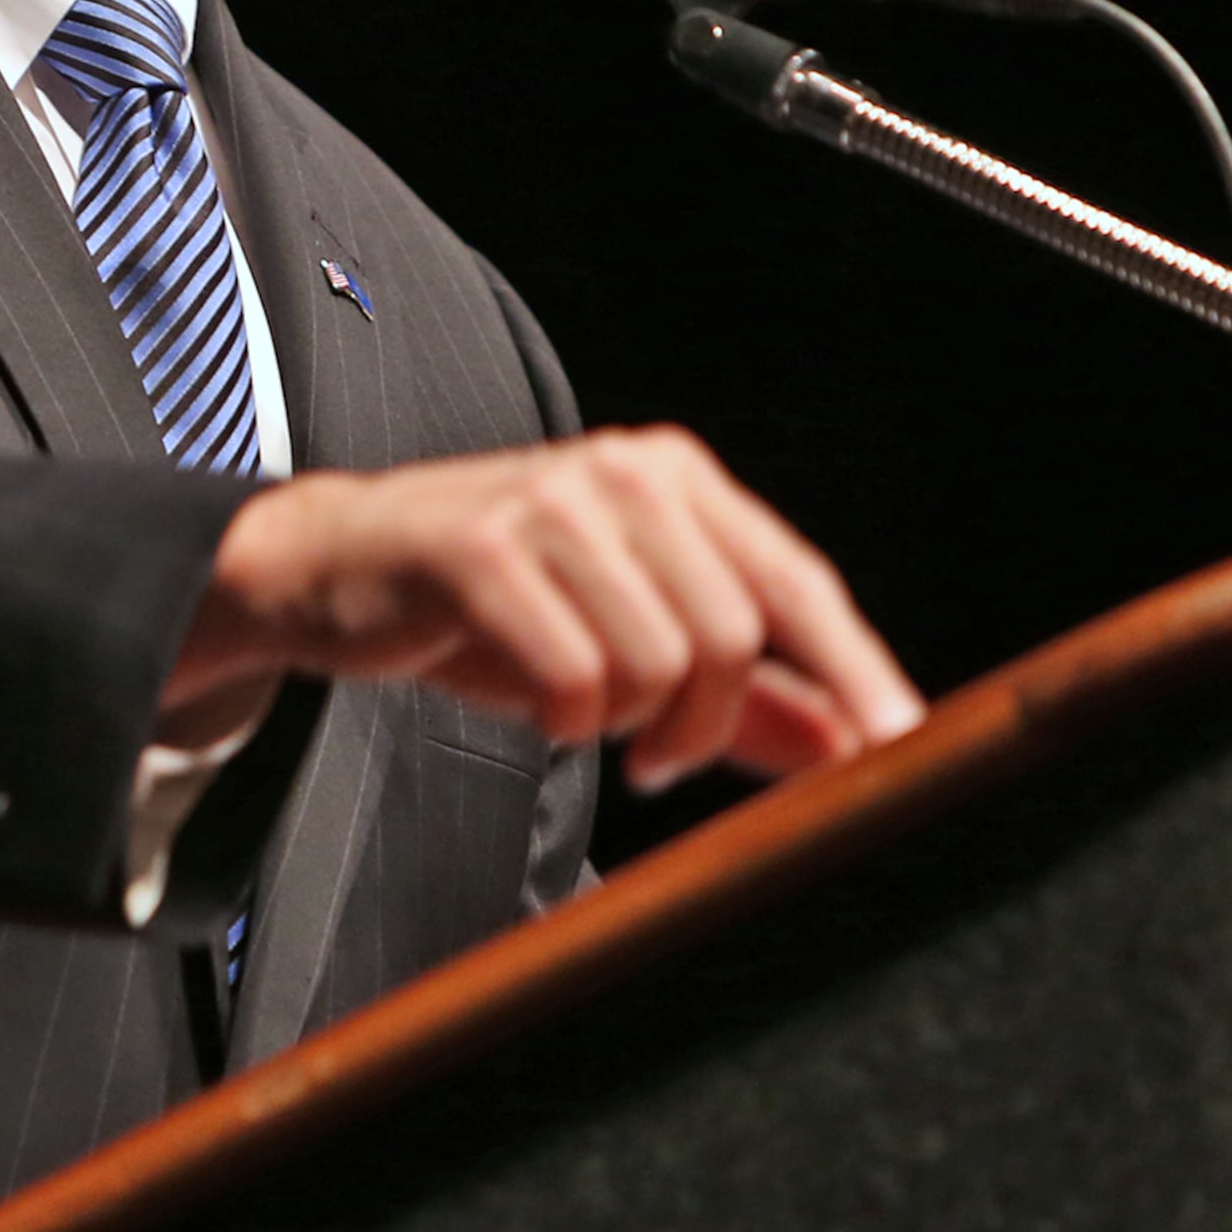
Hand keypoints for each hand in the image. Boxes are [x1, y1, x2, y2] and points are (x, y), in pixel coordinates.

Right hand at [173, 428, 924, 790]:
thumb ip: (742, 699)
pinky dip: (563, 716)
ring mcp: (552, 502)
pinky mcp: (480, 548)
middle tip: (655, 759)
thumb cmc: (485, 604)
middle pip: (734, 636)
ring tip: (583, 717)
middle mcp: (625, 472)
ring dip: (625, 723)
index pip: (797, 581)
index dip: (856, 670)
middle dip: (703, 728)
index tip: (901, 748)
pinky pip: (573, 670)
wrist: (330, 566)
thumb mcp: (625, 645)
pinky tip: (538, 708)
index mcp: (677, 479)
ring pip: (660, 660)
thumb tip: (848, 746)